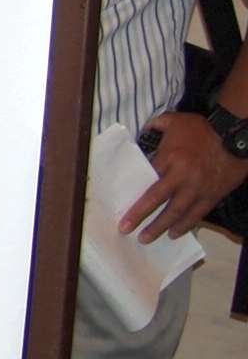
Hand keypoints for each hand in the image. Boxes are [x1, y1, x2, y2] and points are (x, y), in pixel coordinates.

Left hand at [120, 112, 247, 241]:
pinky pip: (196, 214)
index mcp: (170, 157)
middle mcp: (182, 176)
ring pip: (176, 212)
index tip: (121, 201)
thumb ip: (155, 126)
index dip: (134, 190)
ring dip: (160, 227)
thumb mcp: (174, 120)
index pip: (146, 179)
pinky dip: (185, 225)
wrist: (236, 135)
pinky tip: (174, 233)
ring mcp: (198, 188)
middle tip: (126, 229)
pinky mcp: (213, 196)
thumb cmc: (203, 128)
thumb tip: (142, 132)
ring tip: (147, 238)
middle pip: (157, 200)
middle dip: (140, 216)